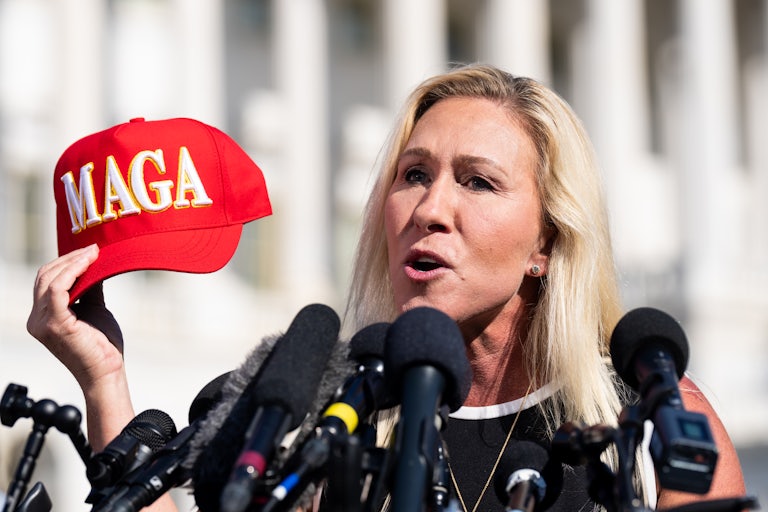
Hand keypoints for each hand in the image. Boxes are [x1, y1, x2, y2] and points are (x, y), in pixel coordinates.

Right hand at [27, 245, 124, 390]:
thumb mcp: (93, 309)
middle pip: (44, 276)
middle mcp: (36, 319)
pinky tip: (90, 263)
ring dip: (74, 262)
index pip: (45, 280)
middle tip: (93, 248)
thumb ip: (89, 288)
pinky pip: (58, 290)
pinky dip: (74, 272)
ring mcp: (42, 322)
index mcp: (42, 316)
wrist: (107, 372)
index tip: (89, 251)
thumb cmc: (103, 345)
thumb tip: (94, 263)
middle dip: (69, 259)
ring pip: (50, 280)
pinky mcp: (55, 324)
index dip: (65, 262)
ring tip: (94, 252)